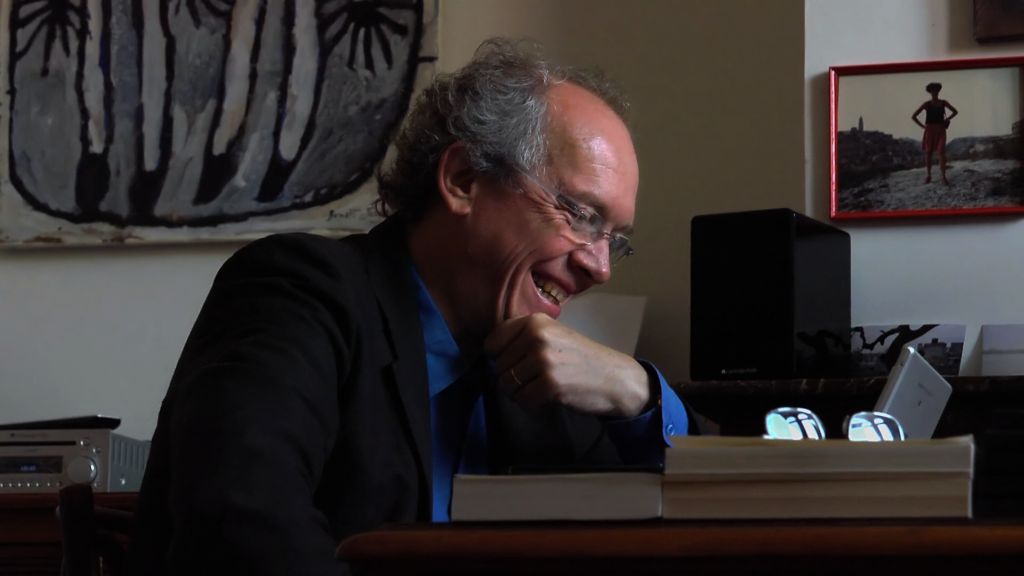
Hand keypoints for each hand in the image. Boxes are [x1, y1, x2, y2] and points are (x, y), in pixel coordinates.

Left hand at [484, 313, 651, 417]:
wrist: (614, 378)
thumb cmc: (580, 358)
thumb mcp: (553, 335)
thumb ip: (523, 338)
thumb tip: (489, 355)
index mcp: (534, 321)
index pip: (492, 343)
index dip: (500, 358)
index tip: (517, 364)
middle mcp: (536, 337)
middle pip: (498, 367)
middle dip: (513, 379)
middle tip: (537, 379)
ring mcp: (543, 361)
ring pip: (507, 386)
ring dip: (521, 393)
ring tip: (543, 388)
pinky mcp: (549, 385)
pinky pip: (522, 401)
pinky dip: (533, 405)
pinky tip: (550, 398)